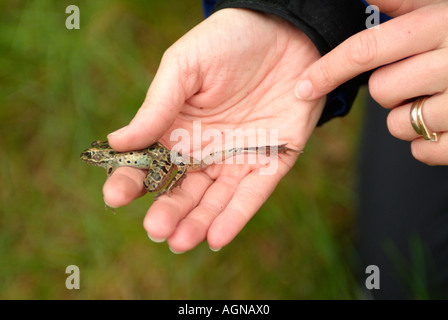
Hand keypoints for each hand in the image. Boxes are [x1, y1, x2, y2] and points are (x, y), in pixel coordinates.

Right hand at [104, 9, 324, 251]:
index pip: (148, 162)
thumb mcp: (185, 66)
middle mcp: (204, 149)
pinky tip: (215, 238)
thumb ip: (157, 106)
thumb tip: (117, 142)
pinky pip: (251, 194)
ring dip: (197, 222)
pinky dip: (235, 216)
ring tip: (180, 242)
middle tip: (155, 230)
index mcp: (177, 127)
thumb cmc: (229, 41)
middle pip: (180, 189)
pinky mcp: (271, 161)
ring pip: (214, 199)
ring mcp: (237, 157)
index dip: (130, 180)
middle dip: (167, 211)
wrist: (285, 31)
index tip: (115, 196)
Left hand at [295, 0, 447, 164]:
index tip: (301, 87)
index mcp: (443, 24)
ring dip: (409, 116)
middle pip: (382, 91)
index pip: (367, 48)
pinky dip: (426, 143)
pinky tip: (447, 124)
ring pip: (400, 124)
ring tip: (440, 99)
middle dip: (391, 88)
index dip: (328, 69)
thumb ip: (407, 2)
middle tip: (420, 77)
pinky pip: (423, 152)